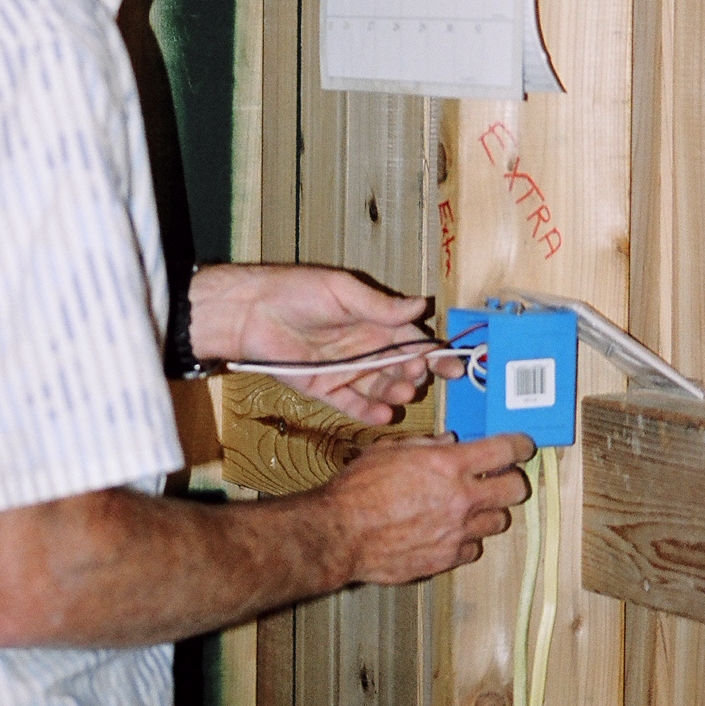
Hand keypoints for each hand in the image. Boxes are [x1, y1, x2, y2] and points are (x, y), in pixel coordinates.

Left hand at [187, 262, 464, 423]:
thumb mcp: (342, 292)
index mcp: (374, 321)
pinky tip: (383, 414)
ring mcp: (346, 370)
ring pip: (381, 388)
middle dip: (415, 375)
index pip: (413, 339)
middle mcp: (365, 347)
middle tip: (417, 377)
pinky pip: (353, 404)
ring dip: (395, 393)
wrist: (250, 314)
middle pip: (402, 368)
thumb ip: (380, 306)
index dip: (435, 354)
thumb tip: (422, 304)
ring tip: (401, 395)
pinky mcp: (325, 388)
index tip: (454, 367)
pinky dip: (369, 411)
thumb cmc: (296, 292)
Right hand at [321, 431, 534, 582]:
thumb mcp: (390, 450)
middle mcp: (460, 499)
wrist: (342, 533)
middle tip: (501, 478)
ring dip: (489, 511)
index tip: (523, 445)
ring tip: (471, 507)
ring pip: (499, 522)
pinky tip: (450, 531)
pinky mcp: (447, 559)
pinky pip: (473, 548)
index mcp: (447, 465)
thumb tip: (449, 442)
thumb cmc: (358, 489)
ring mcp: (457, 532)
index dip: (520, 445)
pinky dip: (468, 539)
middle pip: (514, 490)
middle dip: (512, 481)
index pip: (503, 451)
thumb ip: (425, 444)